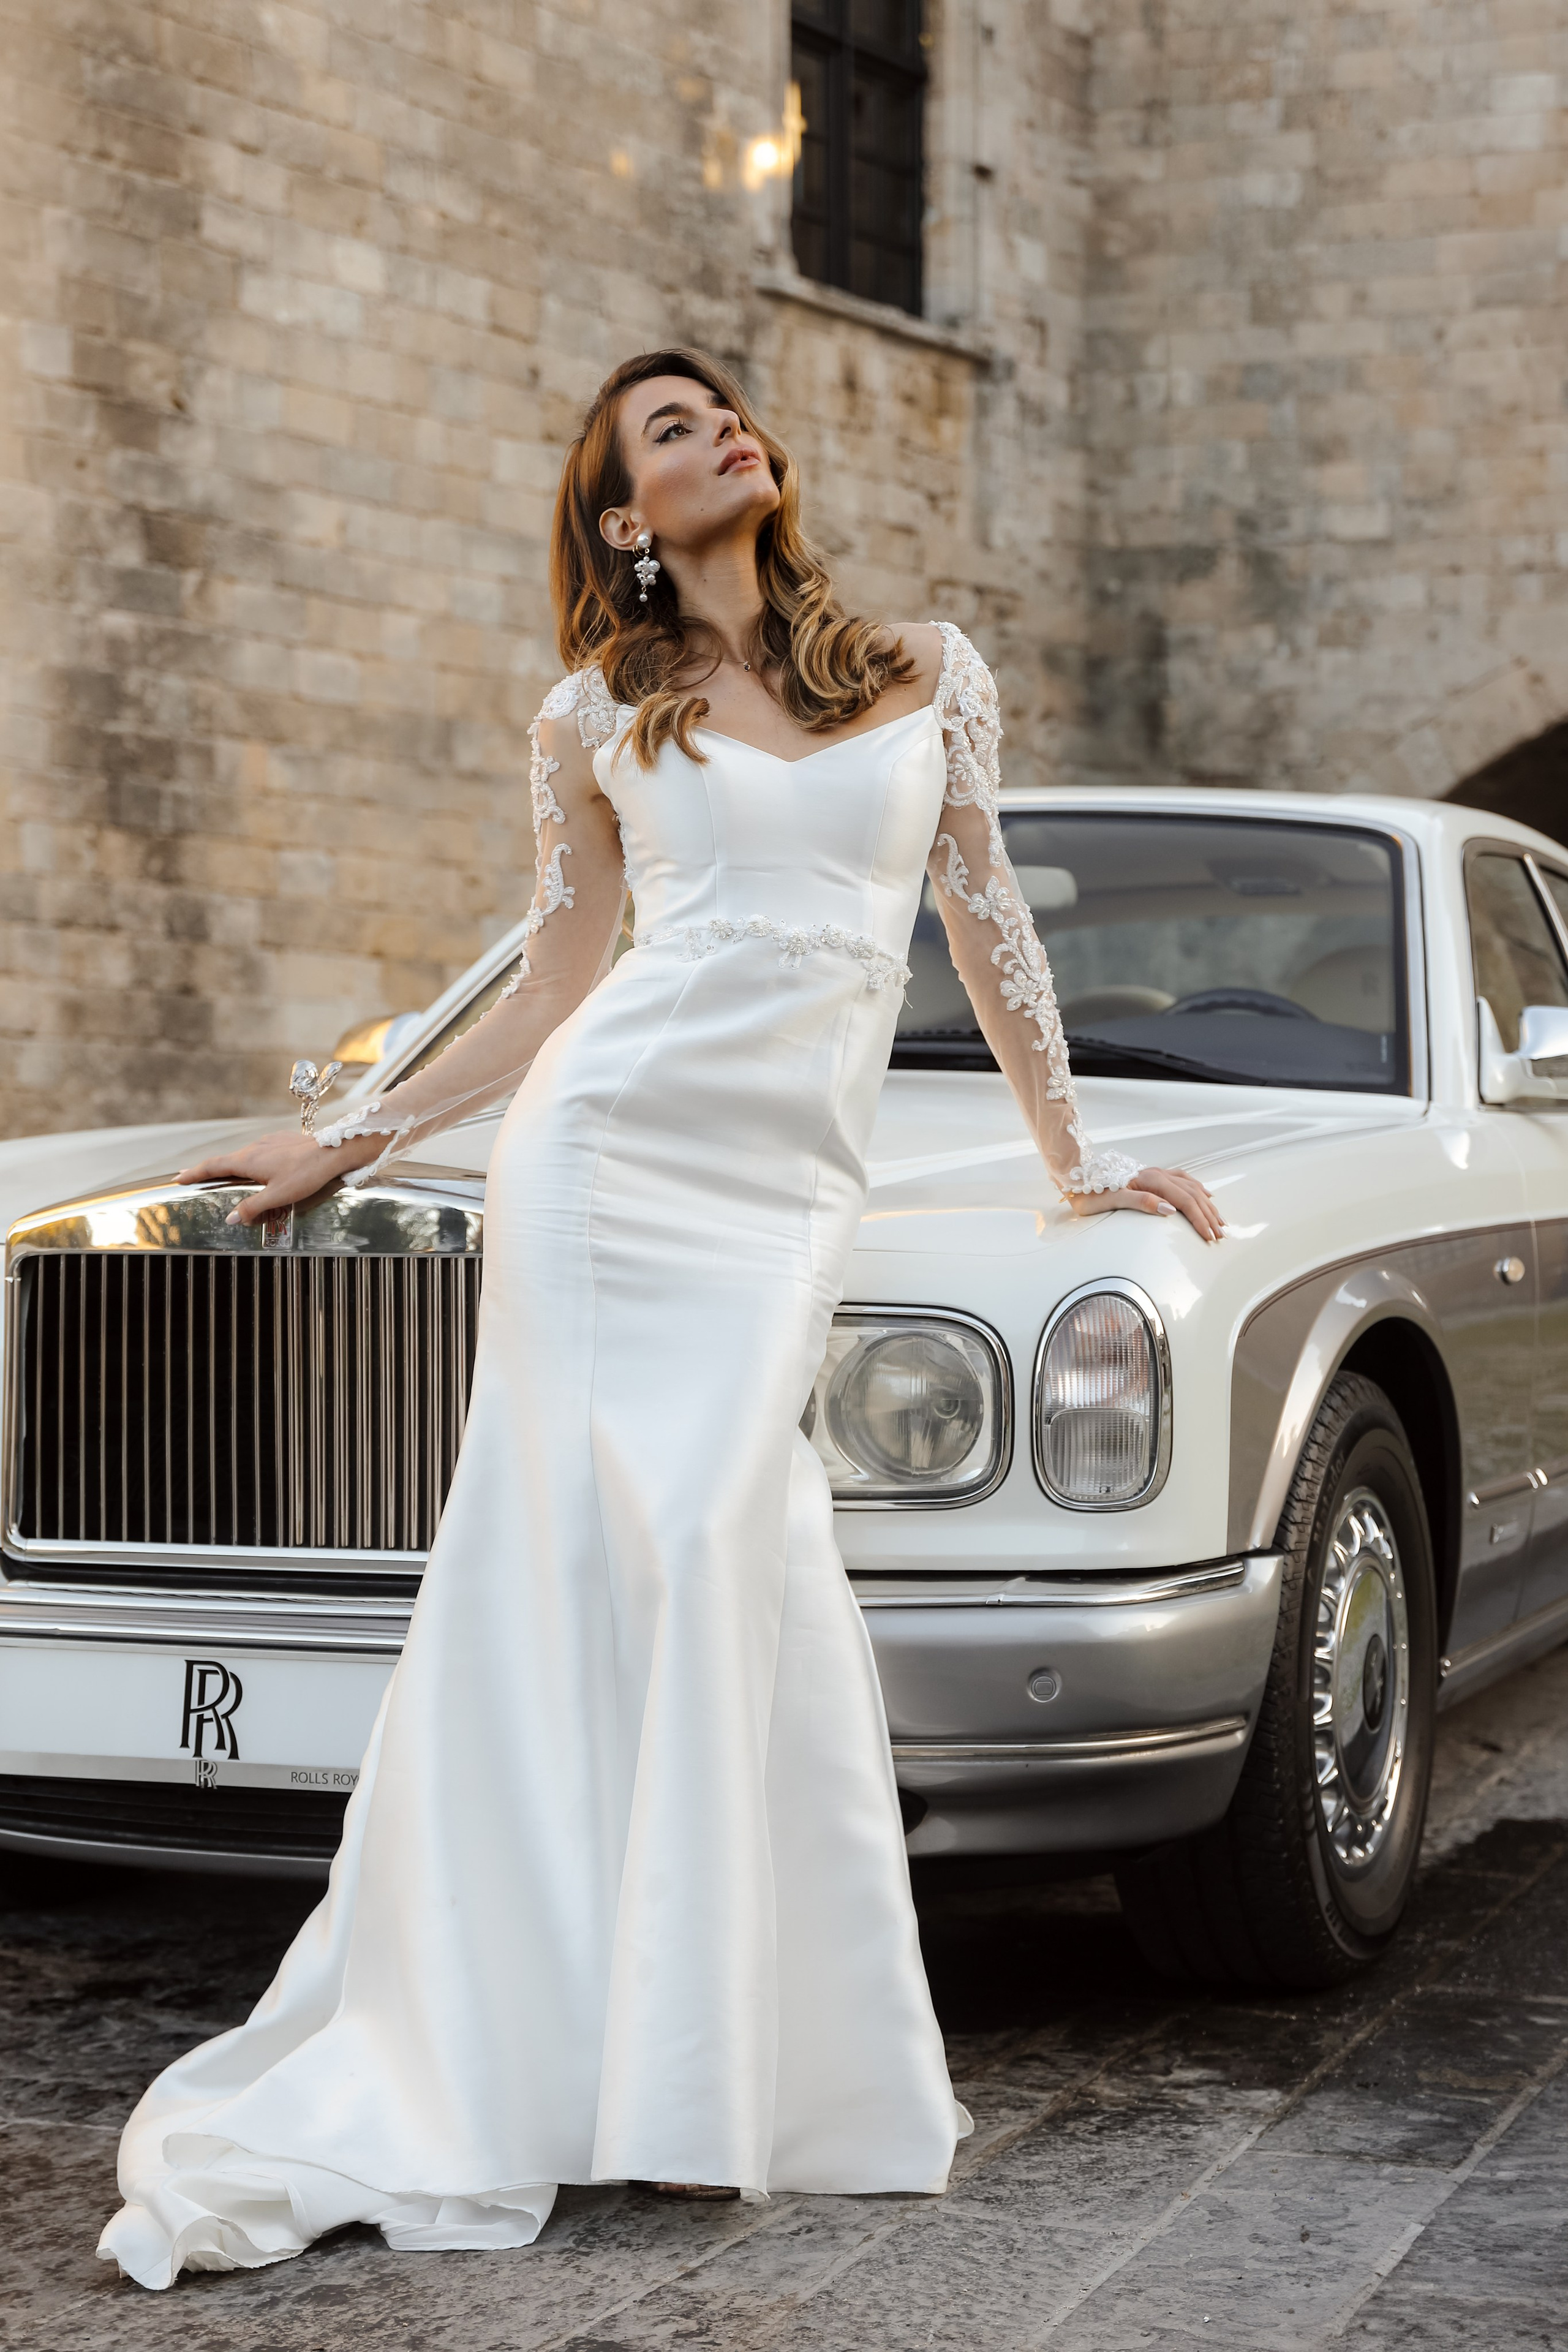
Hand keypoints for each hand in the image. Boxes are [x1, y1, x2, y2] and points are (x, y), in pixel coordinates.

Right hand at [174, 1129, 378, 1226]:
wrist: (333, 1151)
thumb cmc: (306, 1174)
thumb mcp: (279, 1195)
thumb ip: (253, 1207)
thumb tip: (231, 1218)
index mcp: (248, 1160)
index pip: (213, 1166)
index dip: (194, 1172)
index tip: (178, 1178)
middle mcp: (254, 1148)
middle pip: (224, 1159)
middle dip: (206, 1169)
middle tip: (190, 1176)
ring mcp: (268, 1142)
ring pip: (242, 1155)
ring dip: (228, 1164)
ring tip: (220, 1173)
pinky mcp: (281, 1141)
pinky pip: (258, 1151)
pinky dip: (247, 1160)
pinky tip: (255, 1166)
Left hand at [1072, 1165, 1223, 1241]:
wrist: (1077, 1177)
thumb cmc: (1090, 1192)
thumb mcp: (1111, 1200)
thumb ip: (1141, 1203)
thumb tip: (1170, 1210)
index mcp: (1150, 1180)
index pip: (1184, 1201)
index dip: (1199, 1219)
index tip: (1209, 1237)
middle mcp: (1157, 1174)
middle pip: (1192, 1195)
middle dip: (1208, 1216)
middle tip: (1220, 1235)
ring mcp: (1157, 1174)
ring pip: (1191, 1187)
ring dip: (1207, 1204)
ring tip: (1219, 1220)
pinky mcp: (1153, 1176)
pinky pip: (1183, 1180)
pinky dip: (1198, 1189)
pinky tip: (1205, 1194)